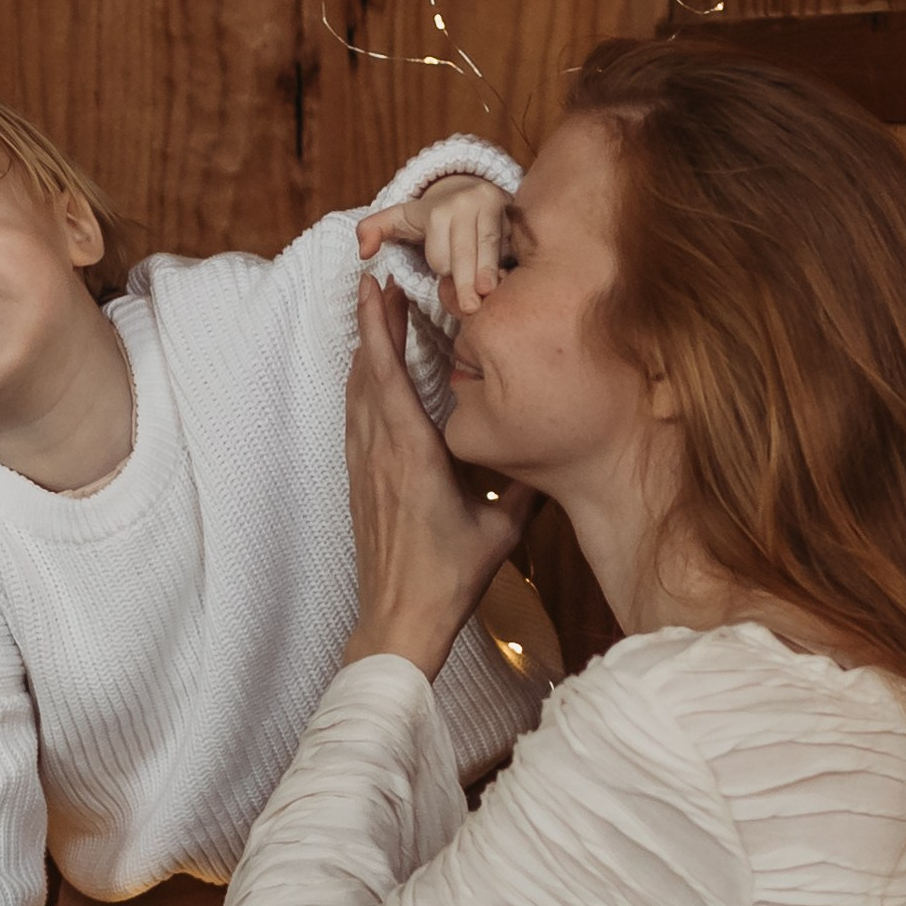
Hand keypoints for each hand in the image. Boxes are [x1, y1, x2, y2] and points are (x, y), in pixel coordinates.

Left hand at [341, 277, 534, 677]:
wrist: (400, 620)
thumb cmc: (449, 578)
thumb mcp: (501, 530)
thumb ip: (524, 487)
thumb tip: (550, 450)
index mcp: (412, 454)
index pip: (388, 374)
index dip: (381, 326)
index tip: (379, 287)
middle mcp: (380, 453)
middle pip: (366, 373)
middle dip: (372, 326)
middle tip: (379, 285)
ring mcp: (364, 468)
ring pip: (356, 395)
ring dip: (364, 354)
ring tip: (376, 319)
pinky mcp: (359, 484)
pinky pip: (355, 421)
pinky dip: (361, 388)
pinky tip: (368, 379)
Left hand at [355, 172, 509, 312]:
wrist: (467, 191)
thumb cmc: (430, 215)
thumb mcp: (397, 220)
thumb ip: (372, 232)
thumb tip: (363, 251)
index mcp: (439, 209)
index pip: (440, 251)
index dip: (440, 269)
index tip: (443, 275)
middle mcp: (469, 201)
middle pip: (466, 250)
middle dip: (466, 280)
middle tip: (470, 308)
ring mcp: (495, 204)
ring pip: (491, 246)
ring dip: (490, 272)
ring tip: (490, 295)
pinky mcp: (514, 210)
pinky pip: (512, 240)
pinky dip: (509, 261)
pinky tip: (508, 279)